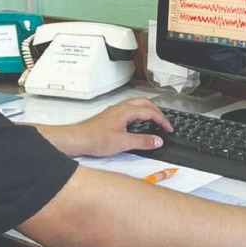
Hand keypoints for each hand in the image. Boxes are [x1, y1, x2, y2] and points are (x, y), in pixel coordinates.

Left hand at [35, 98, 170, 156]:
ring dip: (148, 111)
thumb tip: (157, 140)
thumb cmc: (94, 139)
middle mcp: (120, 108)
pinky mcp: (110, 117)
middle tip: (164, 122)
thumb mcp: (123, 143)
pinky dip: (138, 115)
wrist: (77, 139)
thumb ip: (142, 141)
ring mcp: (114, 111)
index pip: (150, 111)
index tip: (168, 128)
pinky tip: (137, 125)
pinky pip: (129, 110)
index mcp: (125, 111)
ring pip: (136, 105)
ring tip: (154, 122)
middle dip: (157, 112)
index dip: (162, 120)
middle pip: (144, 103)